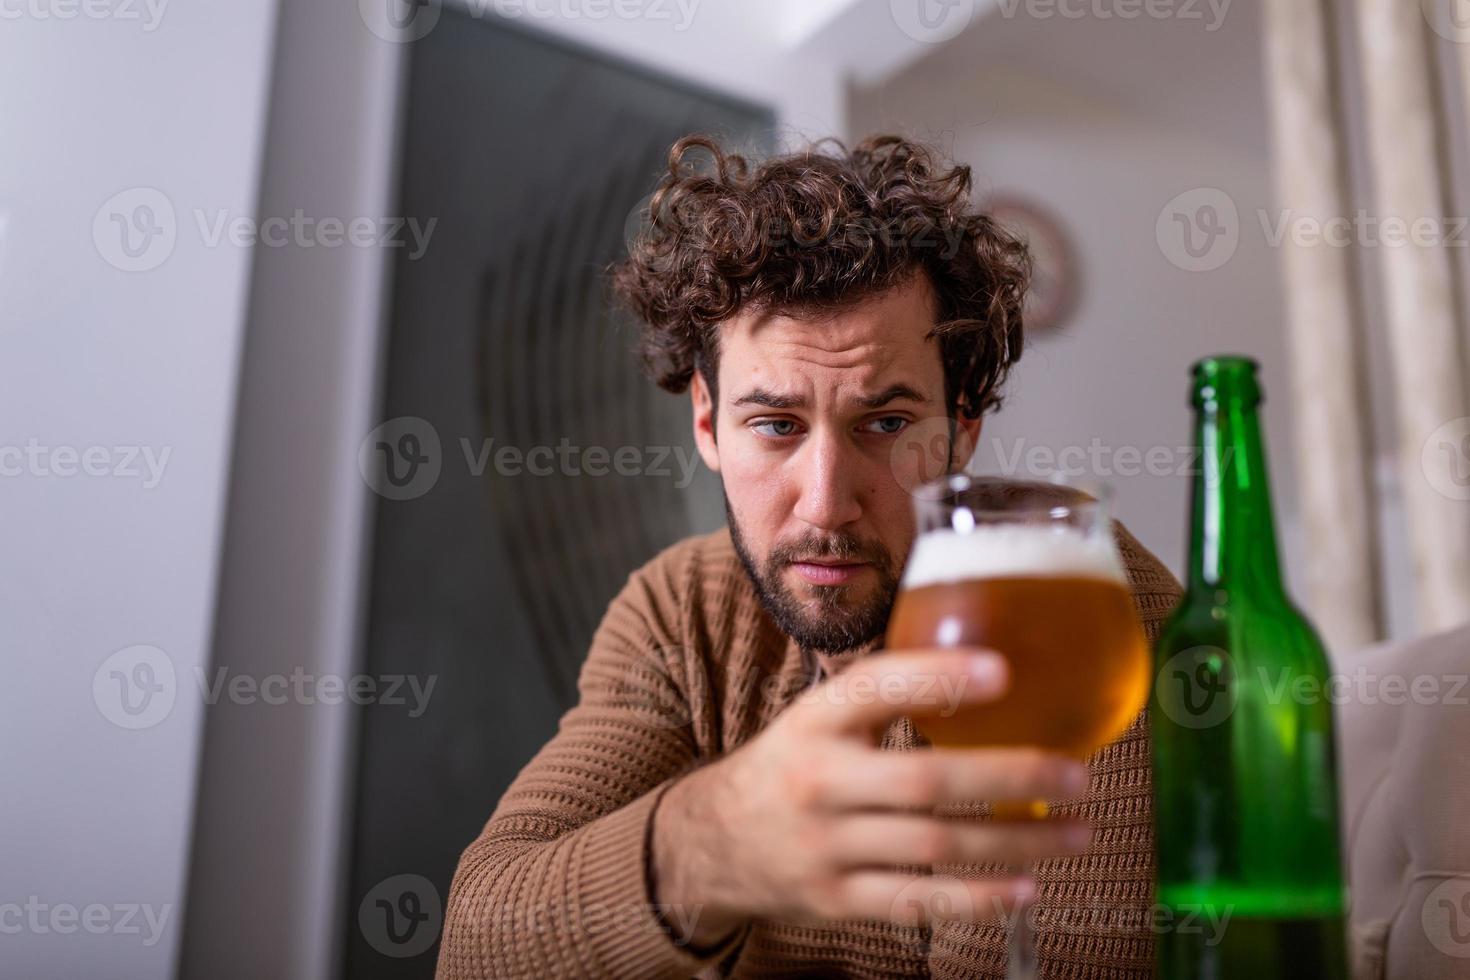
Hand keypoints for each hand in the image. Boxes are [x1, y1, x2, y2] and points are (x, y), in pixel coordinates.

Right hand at [651, 648, 1091, 948]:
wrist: (714, 842)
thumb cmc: (791, 766)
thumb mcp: (818, 718)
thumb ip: (884, 698)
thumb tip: (985, 664)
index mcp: (815, 721)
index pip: (875, 688)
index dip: (938, 678)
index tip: (1002, 670)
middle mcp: (818, 780)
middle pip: (923, 780)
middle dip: (1008, 777)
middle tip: (1074, 773)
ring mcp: (826, 846)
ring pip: (933, 846)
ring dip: (1014, 841)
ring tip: (1077, 831)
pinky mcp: (838, 899)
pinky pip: (917, 902)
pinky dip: (976, 898)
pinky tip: (1026, 888)